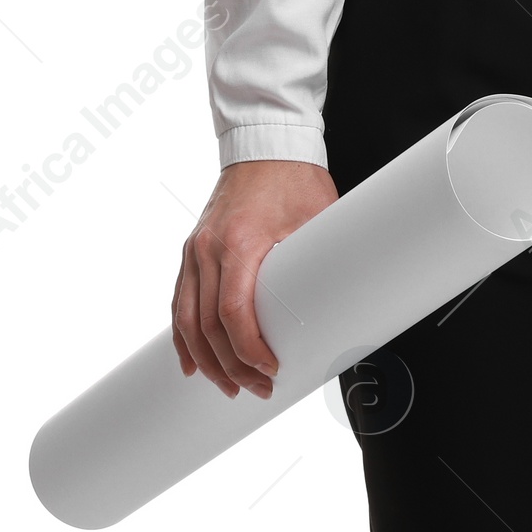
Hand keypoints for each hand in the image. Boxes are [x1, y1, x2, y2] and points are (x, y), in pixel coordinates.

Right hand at [171, 158, 338, 397]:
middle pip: (208, 326)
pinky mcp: (192, 249)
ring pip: (187, 320)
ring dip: (206, 360)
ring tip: (228, 386)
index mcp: (240, 241)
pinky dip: (183, 336)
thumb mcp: (317, 217)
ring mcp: (195, 249)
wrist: (266, 142)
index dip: (249, 350)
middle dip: (231, 366)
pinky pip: (180, 301)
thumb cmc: (295, 177)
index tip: (270, 370)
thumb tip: (352, 301)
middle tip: (256, 390)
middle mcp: (209, 248)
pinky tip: (191, 362)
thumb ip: (322, 259)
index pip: (234, 312)